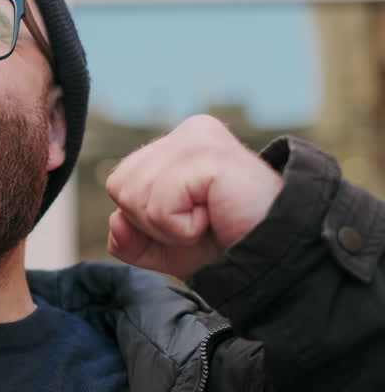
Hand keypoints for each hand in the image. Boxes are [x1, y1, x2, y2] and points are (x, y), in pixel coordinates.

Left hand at [105, 114, 281, 280]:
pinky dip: (181, 228)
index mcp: (177, 143)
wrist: (276, 260)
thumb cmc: (227, 245)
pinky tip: (216, 216)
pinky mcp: (207, 155)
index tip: (193, 220)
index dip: (146, 218)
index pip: (120, 182)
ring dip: (169, 226)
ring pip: (133, 195)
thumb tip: (114, 220)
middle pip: (120, 186)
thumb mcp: (165, 247)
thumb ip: (128, 237)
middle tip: (202, 222)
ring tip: (210, 218)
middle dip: (153, 222)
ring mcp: (198, 139)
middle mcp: (188, 132)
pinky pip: (159, 205)